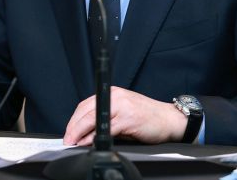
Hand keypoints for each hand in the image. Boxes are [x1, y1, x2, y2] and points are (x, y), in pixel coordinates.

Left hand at [63, 86, 187, 145]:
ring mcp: (122, 106)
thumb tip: (86, 133)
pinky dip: (95, 137)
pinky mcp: (128, 118)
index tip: (68, 132)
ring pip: (93, 119)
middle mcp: (116, 96)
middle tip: (68, 140)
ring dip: (80, 133)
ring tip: (75, 142)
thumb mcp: (123, 113)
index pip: (85, 105)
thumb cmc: (148, 117)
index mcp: (113, 93)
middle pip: (86, 111)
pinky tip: (90, 142)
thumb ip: (105, 118)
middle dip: (73, 127)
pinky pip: (106, 128)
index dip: (74, 120)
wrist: (169, 119)